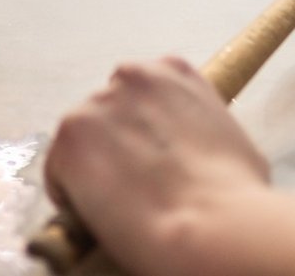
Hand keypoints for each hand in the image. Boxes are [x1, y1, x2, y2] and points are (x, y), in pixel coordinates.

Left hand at [44, 57, 269, 275]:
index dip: (141, 130)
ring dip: (90, 168)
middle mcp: (130, 77)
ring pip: (80, 141)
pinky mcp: (70, 137)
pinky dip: (70, 194)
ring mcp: (97, 104)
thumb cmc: (236, 193)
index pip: (140, 93)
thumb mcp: (230, 138)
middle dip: (112, 145)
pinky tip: (97, 214)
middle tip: (131, 184)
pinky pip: (59, 170)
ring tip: (117, 204)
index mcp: (173, 71)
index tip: (147, 157)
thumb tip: (191, 154)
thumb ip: (197, 128)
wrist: (212, 223)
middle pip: (106, 113)